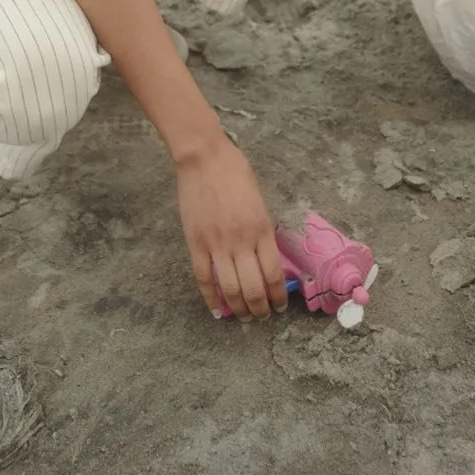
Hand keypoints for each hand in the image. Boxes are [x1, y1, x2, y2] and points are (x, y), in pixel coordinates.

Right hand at [175, 138, 287, 319]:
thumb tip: (264, 257)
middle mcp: (241, 241)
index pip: (273, 274)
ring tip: (244, 316)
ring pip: (230, 289)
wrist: (205, 158)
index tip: (279, 306)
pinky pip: (203, 278)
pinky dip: (211, 298)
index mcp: (261, 230)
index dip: (277, 296)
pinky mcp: (195, 243)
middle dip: (260, 309)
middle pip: (253, 288)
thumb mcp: (260, 203)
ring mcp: (216, 244)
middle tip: (262, 316)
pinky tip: (218, 310)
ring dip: (239, 308)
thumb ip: (262, 231)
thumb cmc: (236, 173)